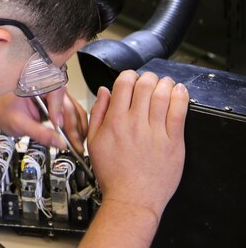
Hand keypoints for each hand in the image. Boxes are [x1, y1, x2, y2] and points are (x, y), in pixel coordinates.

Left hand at [0, 88, 86, 150]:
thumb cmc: (2, 110)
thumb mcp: (18, 123)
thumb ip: (39, 133)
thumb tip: (60, 142)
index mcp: (35, 82)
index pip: (55, 90)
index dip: (58, 108)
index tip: (57, 124)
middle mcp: (48, 86)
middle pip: (67, 103)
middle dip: (72, 124)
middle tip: (74, 143)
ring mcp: (54, 96)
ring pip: (73, 109)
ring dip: (78, 128)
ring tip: (78, 145)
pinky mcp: (57, 105)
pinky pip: (71, 114)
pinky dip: (75, 127)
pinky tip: (76, 140)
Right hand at [87, 70, 187, 222]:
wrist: (132, 199)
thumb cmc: (113, 174)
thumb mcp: (94, 142)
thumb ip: (98, 113)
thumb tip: (103, 92)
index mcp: (115, 121)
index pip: (124, 84)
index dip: (128, 75)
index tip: (130, 77)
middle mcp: (136, 124)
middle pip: (145, 86)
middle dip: (148, 76)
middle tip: (149, 79)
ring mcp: (156, 133)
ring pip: (163, 96)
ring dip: (165, 83)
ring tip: (165, 83)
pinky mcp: (174, 143)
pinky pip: (180, 114)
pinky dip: (181, 97)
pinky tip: (180, 92)